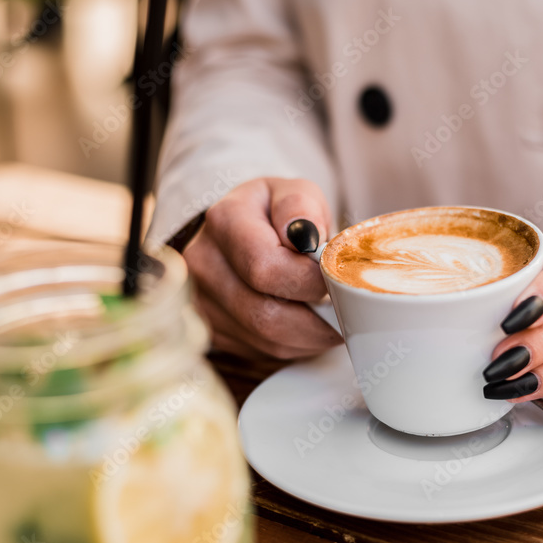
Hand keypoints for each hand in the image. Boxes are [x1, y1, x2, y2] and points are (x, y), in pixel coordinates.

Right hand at [183, 177, 341, 359]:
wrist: (240, 230)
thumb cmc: (273, 213)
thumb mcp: (293, 192)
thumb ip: (301, 207)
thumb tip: (306, 237)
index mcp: (224, 221)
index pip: (266, 267)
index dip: (308, 280)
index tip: (330, 276)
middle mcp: (203, 263)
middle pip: (265, 313)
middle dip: (314, 316)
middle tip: (340, 306)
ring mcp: (202, 301)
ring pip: (266, 339)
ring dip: (309, 336)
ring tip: (330, 317)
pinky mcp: (213, 331)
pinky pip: (262, 351)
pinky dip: (295, 344)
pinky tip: (306, 325)